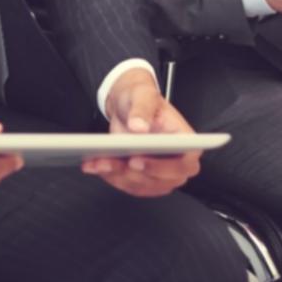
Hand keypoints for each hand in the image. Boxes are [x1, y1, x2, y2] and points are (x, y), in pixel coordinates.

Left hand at [84, 69, 200, 196]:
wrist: (128, 107)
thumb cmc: (142, 99)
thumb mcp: (142, 96)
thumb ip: (142, 110)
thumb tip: (139, 127)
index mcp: (186, 142)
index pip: (184, 164)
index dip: (162, 168)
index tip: (135, 161)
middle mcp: (178, 162)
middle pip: (160, 181)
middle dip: (130, 174)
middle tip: (107, 162)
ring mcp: (161, 174)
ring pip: (141, 185)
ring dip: (116, 176)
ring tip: (96, 162)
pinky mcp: (144, 179)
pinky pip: (129, 186)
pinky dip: (111, 177)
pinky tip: (95, 166)